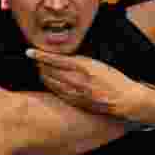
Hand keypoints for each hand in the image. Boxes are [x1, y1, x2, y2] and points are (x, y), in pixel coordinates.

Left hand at [26, 49, 146, 118]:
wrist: (126, 100)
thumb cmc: (115, 80)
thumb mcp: (98, 64)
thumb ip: (80, 61)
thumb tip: (65, 58)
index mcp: (84, 67)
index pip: (56, 59)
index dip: (40, 56)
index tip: (29, 52)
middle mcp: (77, 80)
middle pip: (50, 71)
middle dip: (40, 65)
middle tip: (34, 60)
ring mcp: (75, 92)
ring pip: (51, 82)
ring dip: (43, 75)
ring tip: (39, 69)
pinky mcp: (76, 102)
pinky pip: (58, 93)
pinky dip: (50, 86)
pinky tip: (47, 82)